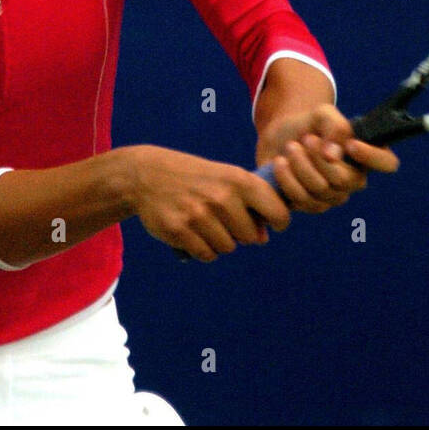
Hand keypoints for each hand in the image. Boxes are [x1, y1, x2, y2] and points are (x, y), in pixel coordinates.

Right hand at [125, 145, 290, 261]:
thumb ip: (250, 204)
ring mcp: (199, 215)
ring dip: (219, 241)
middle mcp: (222, 197)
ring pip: (227, 248)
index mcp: (239, 180)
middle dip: (240, 233)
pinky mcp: (179, 230)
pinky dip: (203, 249)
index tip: (273, 225)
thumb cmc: (198, 179)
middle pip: (249, 237)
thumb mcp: (227, 178)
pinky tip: (193, 232)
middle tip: (223, 219)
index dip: (279, 222)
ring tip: (205, 222)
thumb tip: (263, 239)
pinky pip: (206, 254)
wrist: (149, 175)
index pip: (277, 212)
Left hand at [256, 104, 399, 212]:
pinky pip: (302, 200)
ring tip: (290, 147)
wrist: (280, 138)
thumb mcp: (322, 114)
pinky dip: (287, 179)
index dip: (372, 156)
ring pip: (320, 190)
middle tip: (305, 139)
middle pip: (343, 179)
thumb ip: (335, 127)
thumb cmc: (309, 124)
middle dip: (318, 158)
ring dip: (300, 166)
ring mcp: (334, 195)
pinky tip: (280, 163)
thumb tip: (334, 156)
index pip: (387, 162)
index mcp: (366, 154)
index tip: (351, 144)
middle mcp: (354, 179)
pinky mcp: (312, 205)